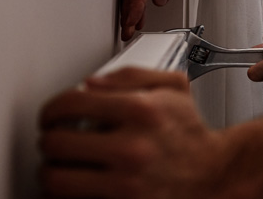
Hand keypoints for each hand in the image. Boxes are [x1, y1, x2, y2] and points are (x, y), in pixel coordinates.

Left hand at [39, 68, 228, 198]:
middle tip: (56, 139)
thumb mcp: (174, 87)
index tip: (53, 115)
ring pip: (55, 179)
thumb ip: (131, 75)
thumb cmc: (189, 132)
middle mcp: (132, 148)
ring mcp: (126, 183)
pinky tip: (79, 182)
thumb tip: (89, 83)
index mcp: (142, 111)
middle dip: (50, 140)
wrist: (212, 174)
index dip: (52, 109)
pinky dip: (68, 192)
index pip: (69, 104)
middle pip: (54, 143)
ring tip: (62, 164)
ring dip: (52, 170)